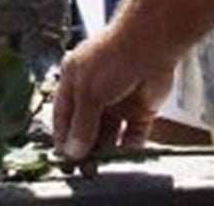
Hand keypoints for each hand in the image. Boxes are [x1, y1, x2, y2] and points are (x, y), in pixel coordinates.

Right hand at [51, 21, 172, 165]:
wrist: (150, 44)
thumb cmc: (113, 57)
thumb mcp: (88, 92)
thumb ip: (81, 125)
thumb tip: (73, 150)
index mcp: (74, 80)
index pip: (64, 116)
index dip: (63, 137)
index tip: (64, 159)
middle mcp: (95, 91)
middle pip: (86, 128)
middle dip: (84, 149)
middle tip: (83, 169)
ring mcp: (118, 101)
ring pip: (108, 134)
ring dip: (105, 151)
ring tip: (101, 168)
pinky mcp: (140, 109)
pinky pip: (132, 135)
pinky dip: (128, 147)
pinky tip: (123, 157)